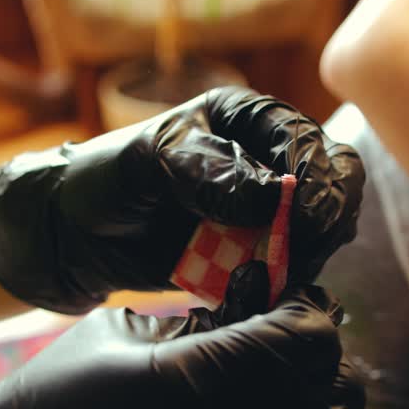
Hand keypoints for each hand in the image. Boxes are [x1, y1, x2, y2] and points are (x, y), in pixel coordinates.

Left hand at [0, 86, 364, 312]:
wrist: (74, 234)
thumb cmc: (105, 178)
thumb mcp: (148, 161)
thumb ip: (207, 171)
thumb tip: (271, 194)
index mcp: (248, 120)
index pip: (309, 143)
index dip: (316, 180)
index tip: (303, 220)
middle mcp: (267, 159)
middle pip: (334, 184)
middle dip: (324, 219)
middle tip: (297, 252)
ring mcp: (266, 210)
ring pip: (321, 232)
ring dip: (305, 256)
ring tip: (269, 274)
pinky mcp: (255, 253)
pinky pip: (291, 268)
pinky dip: (284, 281)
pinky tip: (257, 289)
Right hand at [0, 267, 362, 408]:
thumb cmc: (52, 400)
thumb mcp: (124, 328)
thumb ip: (201, 316)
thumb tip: (255, 304)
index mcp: (214, 377)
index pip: (315, 332)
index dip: (301, 308)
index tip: (276, 299)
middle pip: (336, 386)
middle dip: (307, 357)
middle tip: (266, 342)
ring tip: (261, 395)